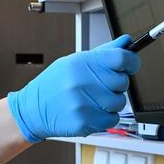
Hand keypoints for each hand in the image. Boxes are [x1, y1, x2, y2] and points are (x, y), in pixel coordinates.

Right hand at [6, 34, 139, 141]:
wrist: (32, 109)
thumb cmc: (53, 85)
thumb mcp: (74, 62)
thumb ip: (103, 53)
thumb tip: (126, 42)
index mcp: (81, 63)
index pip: (121, 58)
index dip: (132, 62)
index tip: (131, 66)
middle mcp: (82, 81)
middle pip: (122, 82)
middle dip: (116, 85)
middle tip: (102, 86)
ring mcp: (82, 103)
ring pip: (119, 103)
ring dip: (111, 103)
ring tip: (94, 100)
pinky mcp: (83, 121)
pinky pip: (111, 120)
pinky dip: (105, 118)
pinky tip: (91, 112)